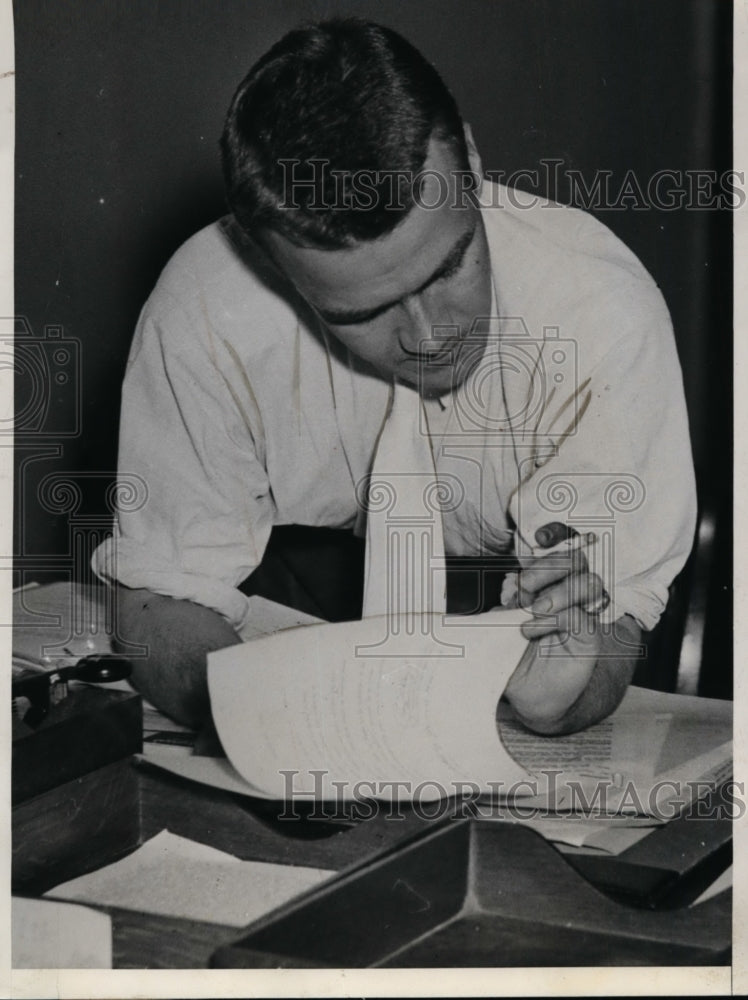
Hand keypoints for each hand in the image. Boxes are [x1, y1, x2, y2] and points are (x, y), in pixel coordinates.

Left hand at [504, 521, 608, 731]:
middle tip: (526, 586)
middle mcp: (569, 593)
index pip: (563, 547)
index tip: (540, 538)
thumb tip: (507, 586)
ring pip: (589, 582)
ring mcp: (583, 613)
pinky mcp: (590, 636)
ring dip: (560, 591)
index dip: (557, 535)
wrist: (532, 696)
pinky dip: (556, 618)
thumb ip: (502, 606)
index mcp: (548, 583)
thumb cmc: (517, 657)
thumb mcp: (500, 628)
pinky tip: (532, 629)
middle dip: (550, 566)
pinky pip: (582, 615)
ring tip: (534, 610)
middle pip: (577, 559)